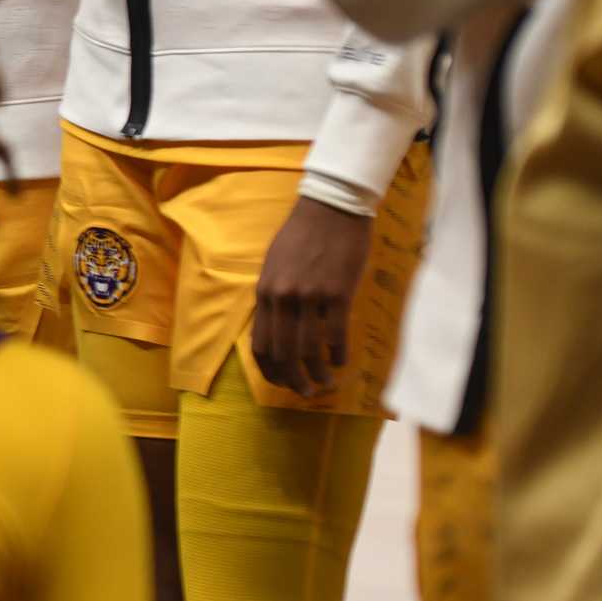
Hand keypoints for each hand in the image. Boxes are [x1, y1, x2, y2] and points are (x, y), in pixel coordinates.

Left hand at [252, 198, 373, 396]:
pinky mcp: (337, 293)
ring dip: (318, 374)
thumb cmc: (302, 235)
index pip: (260, 344)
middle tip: (306, 392)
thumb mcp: (275, 264)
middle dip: (294, 380)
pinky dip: (338, 355)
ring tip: (327, 383)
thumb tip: (277, 327)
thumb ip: (274, 296)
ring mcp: (309, 296)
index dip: (270, 371)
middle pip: (284, 354)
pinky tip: (341, 361)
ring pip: (309, 350)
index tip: (281, 383)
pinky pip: (336, 335)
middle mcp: (283, 298)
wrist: (330, 208)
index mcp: (265, 292)